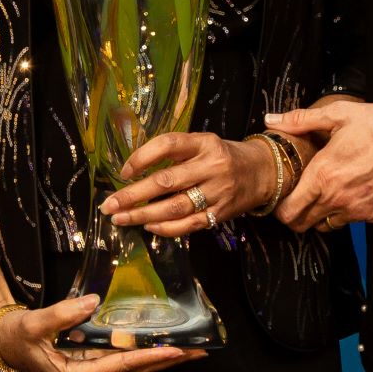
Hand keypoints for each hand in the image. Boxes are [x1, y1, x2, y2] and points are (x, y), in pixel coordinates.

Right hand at [0, 294, 206, 371]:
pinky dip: (145, 354)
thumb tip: (94, 303)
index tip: (175, 350)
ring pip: (133, 369)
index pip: (121, 365)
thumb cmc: (18, 336)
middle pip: (135, 371)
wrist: (5, 343)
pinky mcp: (93, 369)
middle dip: (167, 361)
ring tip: (190, 350)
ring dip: (161, 359)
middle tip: (198, 351)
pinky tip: (163, 346)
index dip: (149, 356)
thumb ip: (63, 314)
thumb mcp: (35, 324)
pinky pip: (125, 362)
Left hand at [100, 132, 272, 237]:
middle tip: (109, 204)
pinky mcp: (221, 213)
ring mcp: (218, 192)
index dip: (142, 157)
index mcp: (204, 143)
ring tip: (121, 218)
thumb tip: (134, 171)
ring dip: (143, 215)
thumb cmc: (223, 157)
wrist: (264, 172)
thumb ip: (176, 153)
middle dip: (133, 195)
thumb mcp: (203, 144)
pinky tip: (148, 227)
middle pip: (166, 181)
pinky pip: (189, 224)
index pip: (168, 144)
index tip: (123, 172)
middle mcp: (211, 166)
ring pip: (175, 207)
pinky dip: (166, 228)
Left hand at [268, 100, 372, 232]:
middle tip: (298, 199)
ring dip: (321, 215)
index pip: (289, 210)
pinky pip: (353, 221)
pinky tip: (354, 192)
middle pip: (303, 224)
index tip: (281, 197)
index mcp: (323, 176)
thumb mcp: (341, 114)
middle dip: (296, 215)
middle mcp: (338, 199)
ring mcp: (358, 211)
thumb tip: (273, 120)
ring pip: (327, 225)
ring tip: (326, 194)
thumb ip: (302, 120)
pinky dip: (348, 212)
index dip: (279, 207)